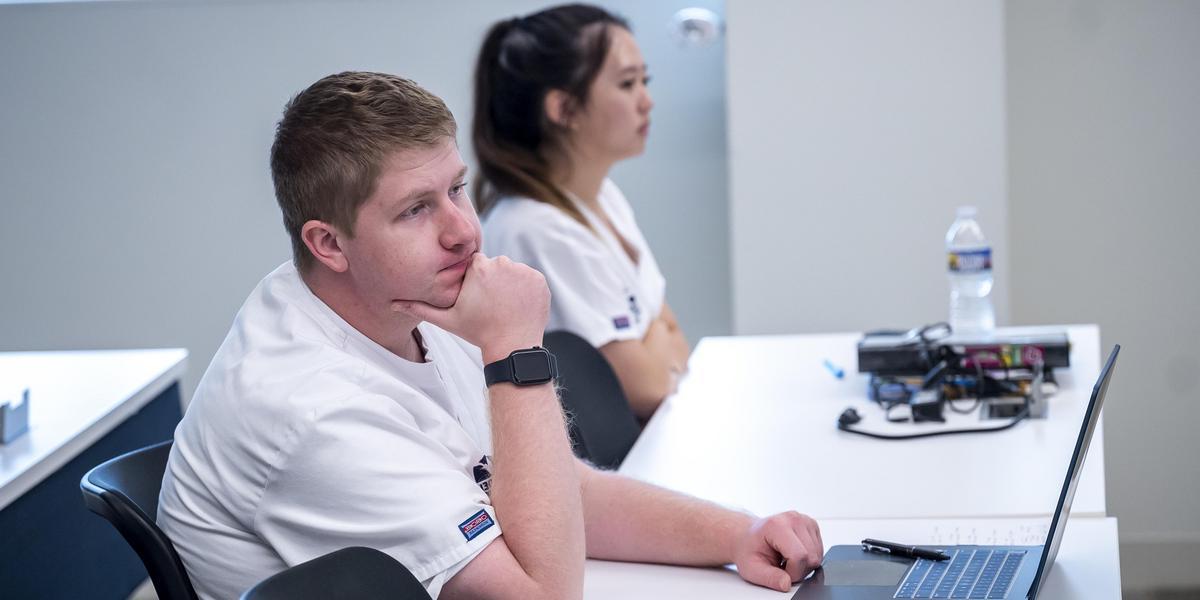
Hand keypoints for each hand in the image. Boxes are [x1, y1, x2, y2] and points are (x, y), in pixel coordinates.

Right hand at [392, 253, 549, 361]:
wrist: (513, 347)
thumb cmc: (479, 333)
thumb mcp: (447, 320)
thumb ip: (420, 308)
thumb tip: (393, 304)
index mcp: (479, 267)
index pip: (477, 265)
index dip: (477, 281)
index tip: (479, 298)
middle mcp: (502, 263)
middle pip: (496, 266)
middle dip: (494, 281)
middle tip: (492, 305)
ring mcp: (523, 271)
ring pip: (513, 272)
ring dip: (511, 285)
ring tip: (506, 307)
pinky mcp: (539, 279)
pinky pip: (530, 279)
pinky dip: (526, 290)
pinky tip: (519, 306)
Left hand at [732, 512, 823, 591]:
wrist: (748, 536)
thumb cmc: (750, 549)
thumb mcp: (752, 568)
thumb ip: (769, 577)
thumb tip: (786, 584)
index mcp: (777, 525)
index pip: (799, 555)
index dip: (793, 572)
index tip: (780, 572)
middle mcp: (793, 519)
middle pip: (812, 557)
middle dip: (799, 570)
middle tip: (782, 567)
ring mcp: (804, 520)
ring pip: (818, 555)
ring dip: (804, 564)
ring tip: (786, 560)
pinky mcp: (812, 525)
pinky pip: (819, 550)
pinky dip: (808, 558)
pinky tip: (794, 554)